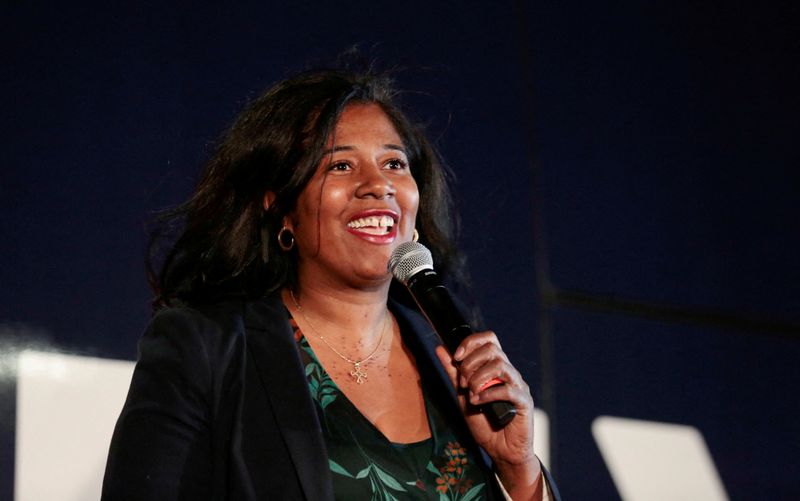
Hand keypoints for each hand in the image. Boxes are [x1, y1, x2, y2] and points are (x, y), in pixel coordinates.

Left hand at [435, 331, 542, 498]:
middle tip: (463, 383)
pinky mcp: (524, 401)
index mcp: (496, 367)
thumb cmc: (484, 423)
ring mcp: (518, 385)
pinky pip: (508, 389)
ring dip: (478, 379)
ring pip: (500, 365)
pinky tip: (478, 402)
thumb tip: (440, 348)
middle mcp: (509, 372)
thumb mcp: (462, 395)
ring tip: (471, 395)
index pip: (488, 339)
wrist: (501, 450)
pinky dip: (488, 394)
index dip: (471, 343)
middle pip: (493, 348)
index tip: (456, 357)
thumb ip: (453, 373)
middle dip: (471, 363)